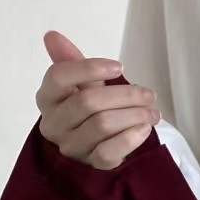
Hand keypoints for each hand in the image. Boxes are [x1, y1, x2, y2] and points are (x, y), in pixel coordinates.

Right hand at [36, 31, 159, 170]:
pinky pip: (109, 151)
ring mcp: (71, 146)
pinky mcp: (91, 164)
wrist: (94, 145)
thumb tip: (53, 36)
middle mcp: (54, 123)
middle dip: (125, 95)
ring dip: (134, 115)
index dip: (90, 68)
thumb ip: (70, 61)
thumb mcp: (81, 84)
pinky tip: (145, 128)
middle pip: (88, 102)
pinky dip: (131, 138)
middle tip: (148, 94)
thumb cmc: (87, 110)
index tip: (119, 66)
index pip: (59, 77)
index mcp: (47, 98)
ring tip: (152, 112)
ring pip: (102, 125)